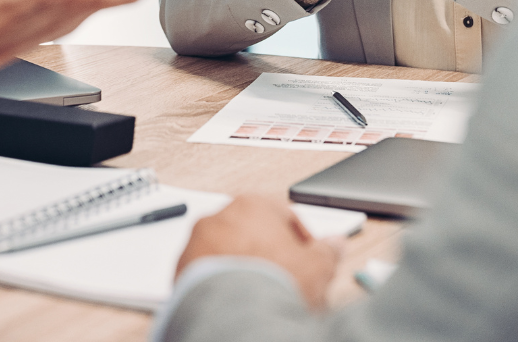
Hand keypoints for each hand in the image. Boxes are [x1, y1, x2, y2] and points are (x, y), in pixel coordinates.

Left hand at [175, 196, 339, 310]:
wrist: (233, 312)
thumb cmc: (273, 283)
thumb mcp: (317, 267)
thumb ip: (327, 251)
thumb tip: (336, 243)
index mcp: (253, 205)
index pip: (284, 217)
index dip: (301, 243)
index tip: (308, 263)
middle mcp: (221, 215)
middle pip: (252, 231)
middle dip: (269, 253)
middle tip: (284, 280)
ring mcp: (198, 239)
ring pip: (226, 250)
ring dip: (242, 266)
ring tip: (259, 294)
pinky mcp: (181, 266)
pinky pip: (206, 270)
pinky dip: (220, 282)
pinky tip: (236, 300)